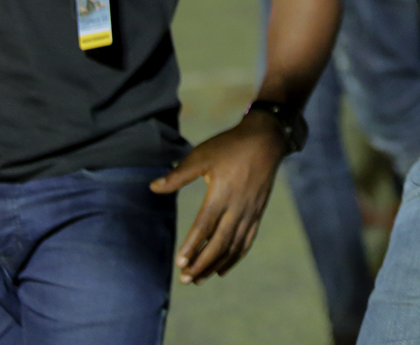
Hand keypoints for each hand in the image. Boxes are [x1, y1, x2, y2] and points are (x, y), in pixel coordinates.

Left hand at [152, 113, 286, 283]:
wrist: (266, 140)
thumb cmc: (230, 146)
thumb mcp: (202, 155)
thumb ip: (178, 175)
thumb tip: (153, 187)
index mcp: (222, 192)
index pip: (205, 226)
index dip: (192, 246)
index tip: (180, 263)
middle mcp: (238, 206)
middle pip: (219, 242)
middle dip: (202, 263)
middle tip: (185, 279)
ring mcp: (250, 212)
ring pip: (233, 246)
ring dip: (216, 265)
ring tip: (199, 279)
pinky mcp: (257, 214)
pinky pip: (246, 242)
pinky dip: (234, 258)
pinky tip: (222, 270)